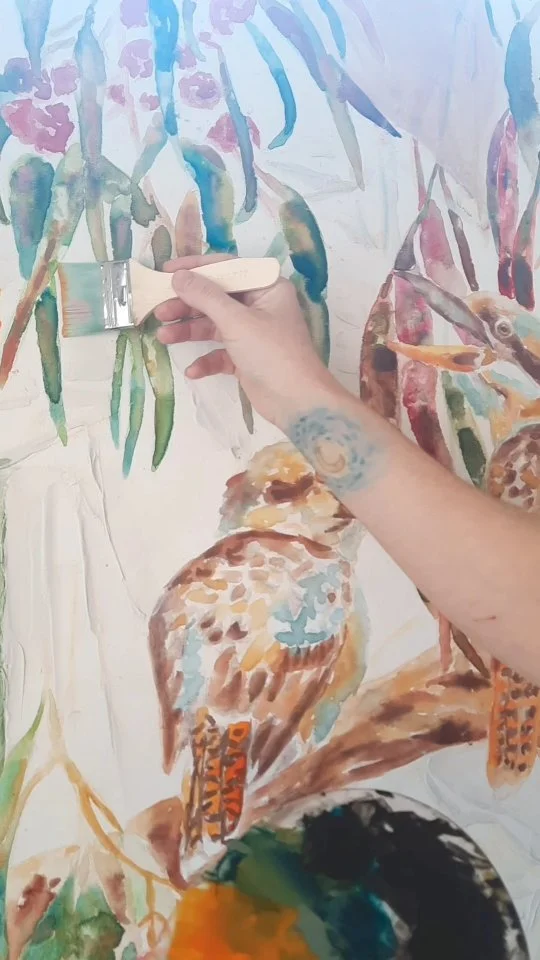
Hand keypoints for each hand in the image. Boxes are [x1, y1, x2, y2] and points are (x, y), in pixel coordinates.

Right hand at [155, 254, 332, 427]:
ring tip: (163, 338)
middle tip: (159, 311)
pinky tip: (193, 371)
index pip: (227, 268)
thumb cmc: (272, 354)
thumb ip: (205, 297)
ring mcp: (252, 333)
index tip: (166, 272)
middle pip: (216, 298)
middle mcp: (260, 306)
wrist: (297, 402)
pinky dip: (205, 360)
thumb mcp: (237, 321)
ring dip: (189, 331)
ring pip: (214, 325)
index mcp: (266, 287)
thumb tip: (179, 276)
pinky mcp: (246, 358)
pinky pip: (219, 352)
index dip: (195, 268)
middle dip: (187, 305)